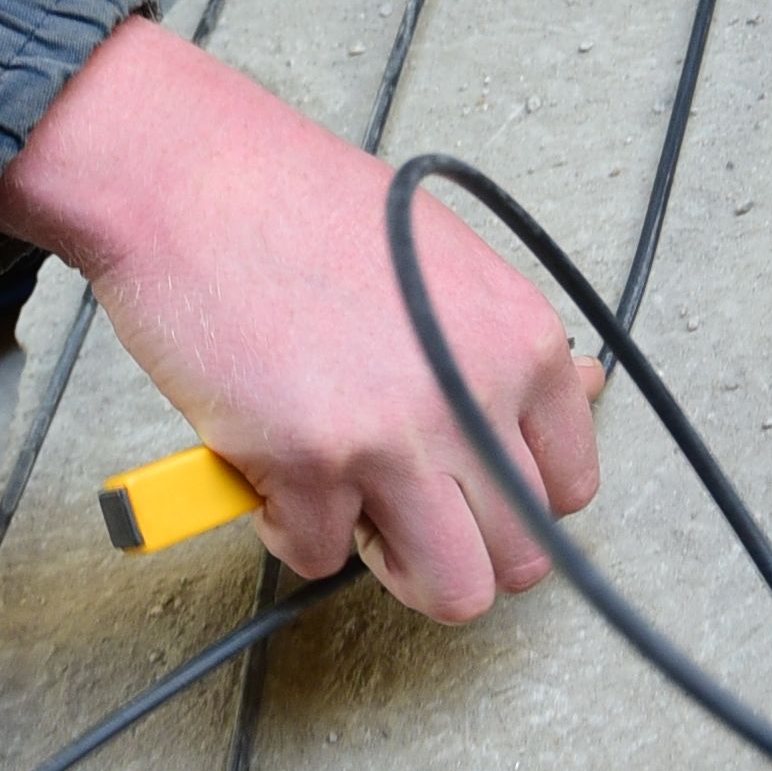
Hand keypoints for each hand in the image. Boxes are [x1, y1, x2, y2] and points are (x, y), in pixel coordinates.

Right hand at [0, 19, 606, 618]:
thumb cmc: (299, 204)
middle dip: (464, 551)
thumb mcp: (439, 255)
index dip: (517, 500)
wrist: (190, 179)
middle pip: (524, 557)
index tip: (474, 488)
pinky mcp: (308, 468)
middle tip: (408, 512)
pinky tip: (272, 465)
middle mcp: (476, 395)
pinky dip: (290, 527)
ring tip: (352, 510)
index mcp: (522, 340)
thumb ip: (503, 342)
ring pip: (452, 591)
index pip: (572, 485)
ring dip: (398, 566)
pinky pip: (320, 557)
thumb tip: (581, 391)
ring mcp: (395, 438)